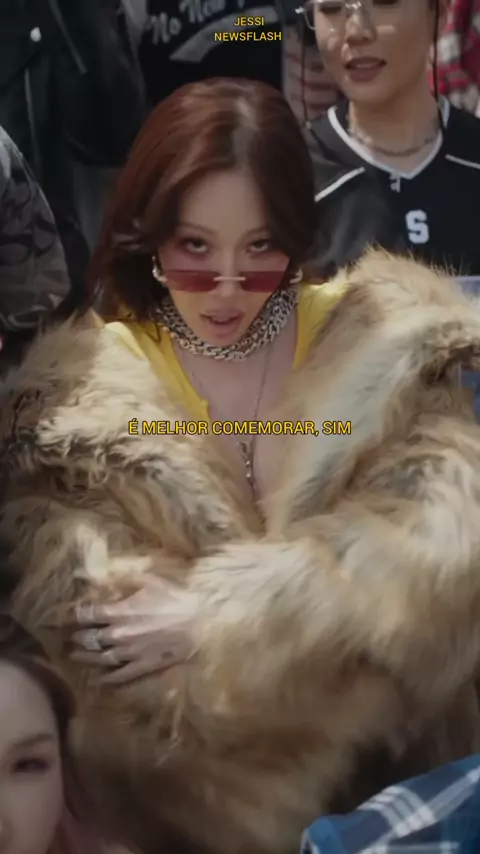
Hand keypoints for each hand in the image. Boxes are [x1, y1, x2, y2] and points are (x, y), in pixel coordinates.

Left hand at [70, 574, 198, 684]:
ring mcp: (129, 653)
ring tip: (74, 655)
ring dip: (84, 657)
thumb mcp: (149, 580)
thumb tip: (102, 574)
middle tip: (69, 637)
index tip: (64, 616)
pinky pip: (119, 675)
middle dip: (76, 637)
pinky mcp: (142, 666)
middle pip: (89, 638)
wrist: (198, 622)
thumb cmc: (174, 597)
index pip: (87, 614)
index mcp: (118, 611)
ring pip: (99, 658)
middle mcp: (118, 634)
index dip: (73, 615)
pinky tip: (99, 679)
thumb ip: (124, 577)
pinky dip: (106, 678)